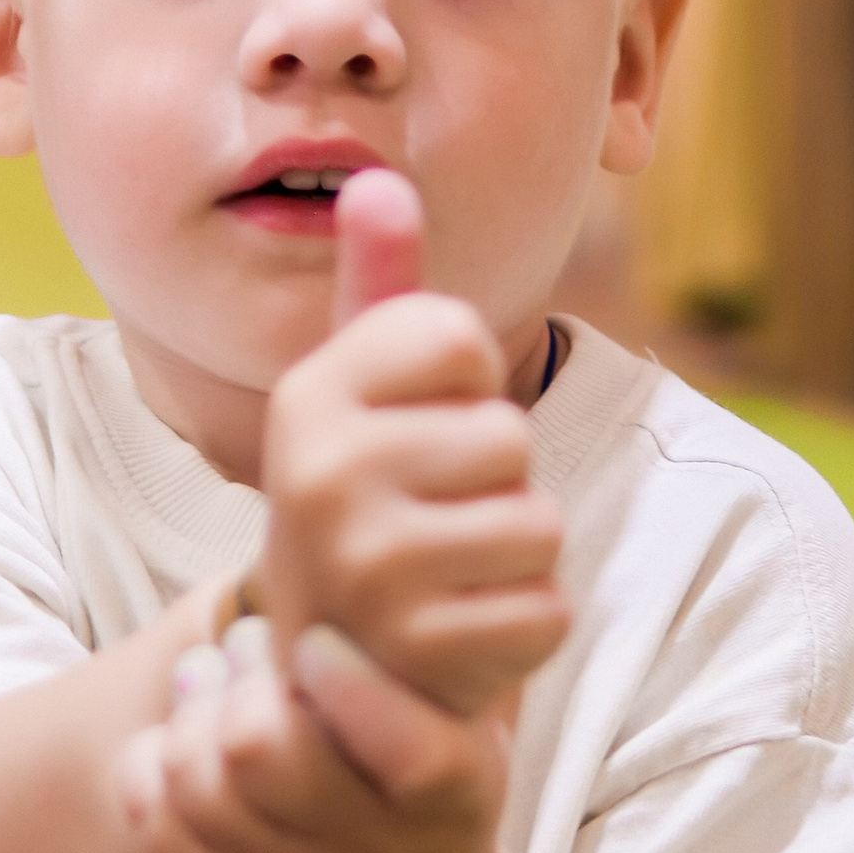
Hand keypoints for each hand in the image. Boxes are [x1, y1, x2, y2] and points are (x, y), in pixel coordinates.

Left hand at [123, 626, 511, 852]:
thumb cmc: (430, 797)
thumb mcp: (466, 732)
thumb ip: (420, 663)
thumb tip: (338, 567)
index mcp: (450, 801)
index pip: (398, 740)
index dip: (339, 673)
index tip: (318, 644)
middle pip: (259, 747)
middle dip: (243, 673)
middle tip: (250, 644)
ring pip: (195, 780)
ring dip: (190, 707)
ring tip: (207, 675)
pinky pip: (158, 824)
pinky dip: (154, 763)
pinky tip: (182, 738)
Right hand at [258, 172, 566, 717]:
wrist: (330, 670)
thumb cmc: (367, 500)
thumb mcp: (361, 392)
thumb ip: (378, 287)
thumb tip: (377, 181)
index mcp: (307, 394)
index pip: (460, 335)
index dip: (465, 385)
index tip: (413, 430)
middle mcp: (319, 474)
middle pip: (506, 434)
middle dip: (496, 481)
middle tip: (432, 519)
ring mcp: (364, 569)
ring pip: (537, 523)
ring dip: (516, 556)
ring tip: (449, 574)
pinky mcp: (418, 652)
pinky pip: (546, 610)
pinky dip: (524, 627)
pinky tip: (462, 632)